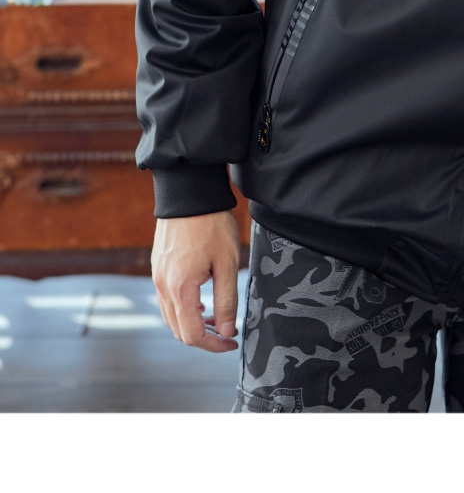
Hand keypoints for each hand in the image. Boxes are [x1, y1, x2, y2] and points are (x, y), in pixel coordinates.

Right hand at [152, 210, 240, 352]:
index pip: (192, 335)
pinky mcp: (158, 267)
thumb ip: (226, 300)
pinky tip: (200, 300)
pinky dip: (182, 308)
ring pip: (170, 316)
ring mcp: (157, 276)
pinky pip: (166, 299)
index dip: (214, 344)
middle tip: (226, 331)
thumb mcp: (228, 262)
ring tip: (215, 317)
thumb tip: (226, 331)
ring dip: (191, 323)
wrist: (188, 193)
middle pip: (178, 330)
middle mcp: (163, 286)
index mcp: (180, 289)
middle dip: (203, 337)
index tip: (232, 341)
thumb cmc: (211, 224)